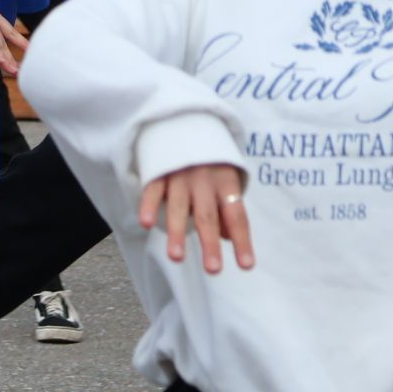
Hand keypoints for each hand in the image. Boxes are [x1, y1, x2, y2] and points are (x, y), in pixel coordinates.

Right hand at [139, 163, 253, 274]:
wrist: (183, 121)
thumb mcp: (226, 179)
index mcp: (226, 182)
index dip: (242, 241)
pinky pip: (153, 190)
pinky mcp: (157, 170)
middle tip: (213, 270)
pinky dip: (149, 206)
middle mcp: (204, 179)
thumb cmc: (209, 159)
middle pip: (208, 216)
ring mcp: (179, 175)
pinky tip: (147, 223)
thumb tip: (229, 238)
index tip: (245, 266)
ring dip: (177, 233)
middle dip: (210, 244)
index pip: (237, 216)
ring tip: (176, 257)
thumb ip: (227, 208)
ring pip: (179, 207)